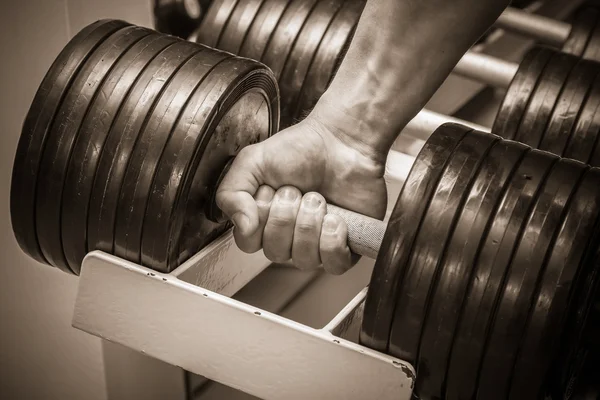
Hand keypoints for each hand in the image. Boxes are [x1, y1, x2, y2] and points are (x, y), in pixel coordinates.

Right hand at [215, 115, 387, 273]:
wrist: (342, 141)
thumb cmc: (302, 149)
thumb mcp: (253, 161)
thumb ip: (232, 193)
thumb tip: (243, 227)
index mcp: (262, 220)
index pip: (249, 243)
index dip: (260, 218)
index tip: (270, 190)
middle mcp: (287, 236)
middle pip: (276, 252)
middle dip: (287, 216)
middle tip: (297, 190)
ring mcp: (316, 244)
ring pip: (304, 260)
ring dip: (310, 223)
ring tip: (317, 198)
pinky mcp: (344, 247)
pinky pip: (333, 264)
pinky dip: (332, 240)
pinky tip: (335, 218)